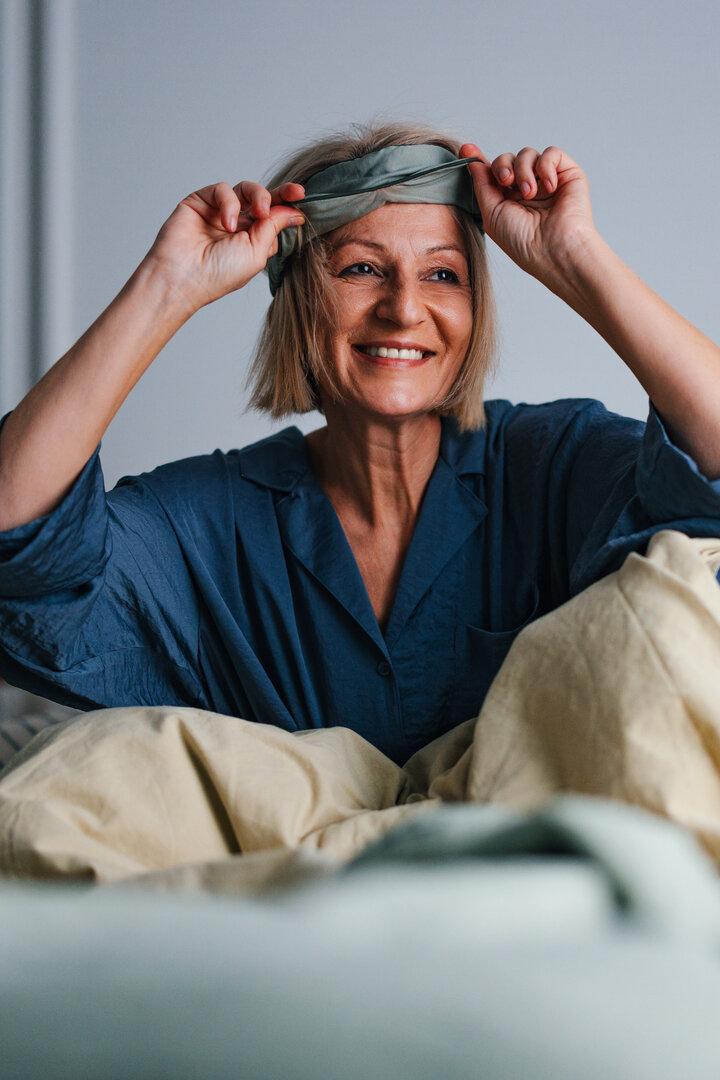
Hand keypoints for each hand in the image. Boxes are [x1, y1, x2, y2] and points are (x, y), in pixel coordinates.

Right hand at [143, 179, 306, 309]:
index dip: (288, 206)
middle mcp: (237, 225)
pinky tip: (227, 223)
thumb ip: (274, 227)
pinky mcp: (201, 202)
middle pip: (263, 199)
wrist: (183, 277)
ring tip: (258, 213)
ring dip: (258, 197)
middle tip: (295, 193)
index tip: (303, 198)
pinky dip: (229, 203)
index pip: (274, 217)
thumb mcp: (257, 253)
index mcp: (252, 240)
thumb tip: (295, 212)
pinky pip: (223, 190)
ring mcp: (218, 212)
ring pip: (245, 189)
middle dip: (280, 193)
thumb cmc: (218, 274)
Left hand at [458, 143, 598, 280]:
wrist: (553, 249)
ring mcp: (547, 181)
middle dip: (502, 166)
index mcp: (508, 200)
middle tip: (506, 182)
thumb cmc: (522, 241)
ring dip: (523, 170)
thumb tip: (471, 160)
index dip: (480, 160)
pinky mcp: (568, 174)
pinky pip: (552, 153)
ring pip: (527, 154)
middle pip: (507, 159)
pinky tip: (548, 187)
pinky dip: (546, 166)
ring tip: (529, 194)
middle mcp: (527, 189)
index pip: (493, 174)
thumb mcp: (491, 214)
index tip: (467, 149)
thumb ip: (481, 185)